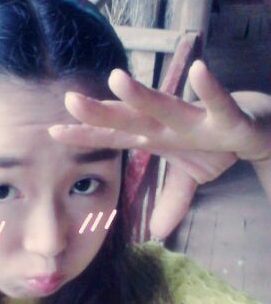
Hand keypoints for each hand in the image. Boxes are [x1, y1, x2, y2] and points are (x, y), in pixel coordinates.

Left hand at [48, 60, 270, 238]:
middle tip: (70, 101)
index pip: (114, 136)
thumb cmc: (214, 143)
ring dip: (141, 96)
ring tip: (116, 79)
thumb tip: (156, 232)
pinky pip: (217, 104)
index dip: (85, 135)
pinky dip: (209, 90)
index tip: (53, 131)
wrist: (255, 129)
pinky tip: (198, 71)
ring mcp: (194, 119)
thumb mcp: (190, 177)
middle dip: (100, 112)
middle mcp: (167, 124)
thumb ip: (172, 200)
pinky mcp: (225, 118)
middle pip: (129, 119)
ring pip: (164, 106)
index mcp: (154, 136)